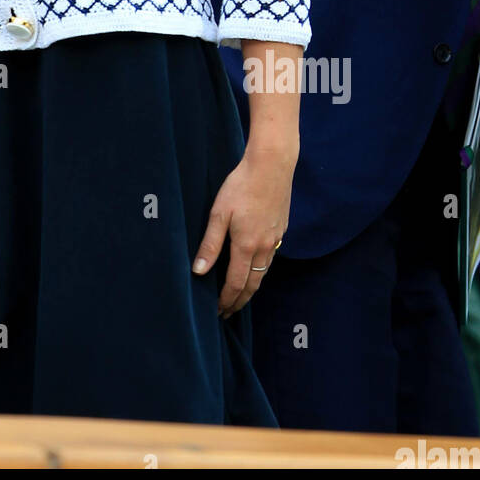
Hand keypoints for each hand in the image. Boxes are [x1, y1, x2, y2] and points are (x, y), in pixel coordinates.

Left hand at [192, 147, 294, 317]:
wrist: (271, 166)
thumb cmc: (241, 186)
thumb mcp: (219, 213)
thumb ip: (210, 244)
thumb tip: (199, 271)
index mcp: (246, 246)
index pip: (235, 284)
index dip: (227, 301)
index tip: (218, 312)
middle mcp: (264, 248)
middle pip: (252, 285)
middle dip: (239, 301)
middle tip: (228, 313)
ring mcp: (275, 239)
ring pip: (263, 273)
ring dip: (251, 288)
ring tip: (239, 295)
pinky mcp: (281, 229)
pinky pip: (270, 258)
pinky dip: (260, 270)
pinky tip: (253, 267)